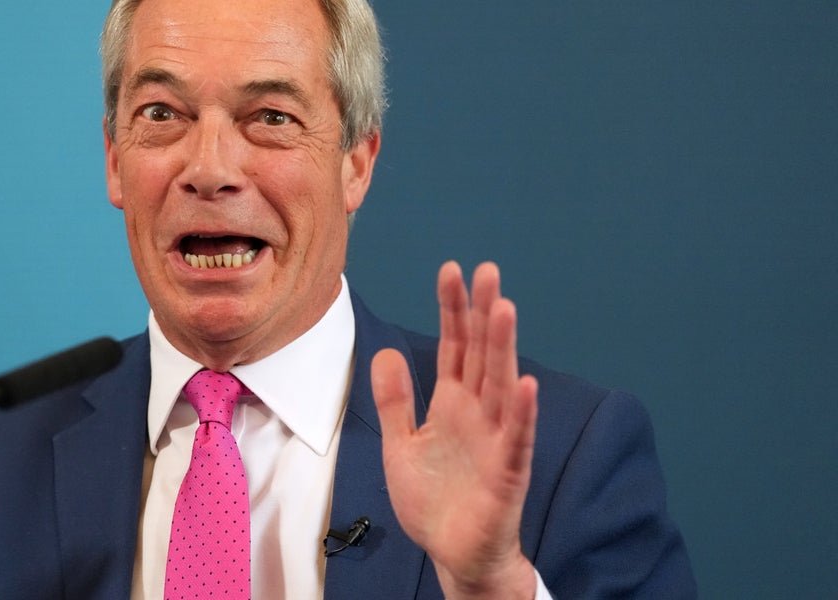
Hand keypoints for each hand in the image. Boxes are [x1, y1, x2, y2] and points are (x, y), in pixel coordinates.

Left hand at [371, 262, 538, 598]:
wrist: (453, 555)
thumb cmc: (433, 501)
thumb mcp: (400, 445)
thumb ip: (395, 401)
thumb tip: (386, 352)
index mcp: (452, 403)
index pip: (454, 346)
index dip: (452, 310)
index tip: (451, 271)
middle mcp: (478, 413)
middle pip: (481, 353)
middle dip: (482, 313)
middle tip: (486, 270)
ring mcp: (496, 440)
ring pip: (501, 384)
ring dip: (504, 347)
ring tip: (504, 307)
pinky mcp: (507, 472)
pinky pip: (516, 438)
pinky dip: (521, 412)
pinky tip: (524, 382)